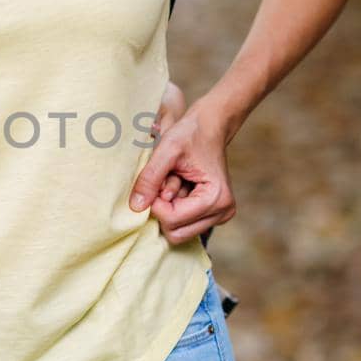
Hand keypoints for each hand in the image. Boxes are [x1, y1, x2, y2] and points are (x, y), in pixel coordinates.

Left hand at [130, 98, 235, 244]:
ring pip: (179, 232)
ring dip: (170, 209)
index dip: (156, 203)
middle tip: (166, 184)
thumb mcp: (166, 150)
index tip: (158, 181)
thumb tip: (136, 207)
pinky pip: (185, 225)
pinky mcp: (215, 215)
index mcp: (216, 198)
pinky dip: (176, 209)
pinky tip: (181, 188)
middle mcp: (223, 211)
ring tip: (176, 183)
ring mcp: (221, 215)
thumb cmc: (190, 134)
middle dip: (164, 210)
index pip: (172, 220)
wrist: (210, 127)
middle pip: (176, 233)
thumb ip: (149, 178)